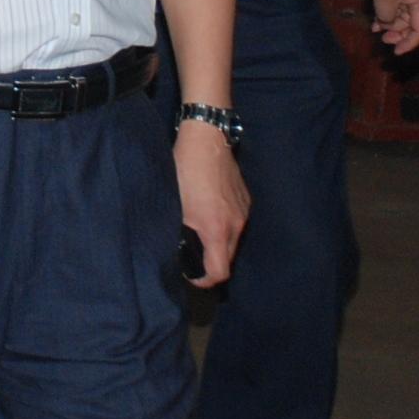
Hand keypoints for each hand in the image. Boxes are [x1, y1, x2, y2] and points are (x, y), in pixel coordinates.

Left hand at [173, 120, 249, 284]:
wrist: (206, 138)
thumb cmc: (185, 170)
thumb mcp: (175, 205)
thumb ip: (177, 232)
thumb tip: (172, 251)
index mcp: (217, 229)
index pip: (220, 273)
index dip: (204, 281)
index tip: (190, 275)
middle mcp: (236, 224)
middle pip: (228, 259)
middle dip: (211, 263)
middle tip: (190, 255)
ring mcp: (243, 210)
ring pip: (233, 241)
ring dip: (217, 244)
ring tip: (197, 233)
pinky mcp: (246, 198)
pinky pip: (237, 223)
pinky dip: (224, 227)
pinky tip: (208, 213)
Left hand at [365, 0, 418, 51]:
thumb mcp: (384, 0)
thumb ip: (387, 18)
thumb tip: (387, 24)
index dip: (409, 43)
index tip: (396, 52)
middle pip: (413, 24)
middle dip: (398, 33)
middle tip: (383, 40)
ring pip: (403, 15)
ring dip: (390, 24)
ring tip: (375, 30)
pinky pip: (397, 5)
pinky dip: (387, 13)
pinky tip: (375, 20)